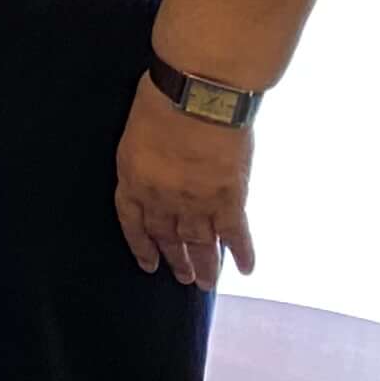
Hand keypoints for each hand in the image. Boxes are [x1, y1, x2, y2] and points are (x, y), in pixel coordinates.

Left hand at [114, 82, 255, 288]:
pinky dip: (242, 253)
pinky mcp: (229, 200)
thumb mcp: (136, 132)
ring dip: (204, 265)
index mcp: (134, 181)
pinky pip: (235, 234)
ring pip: (200, 244)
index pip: (133, 223)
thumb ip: (143, 159)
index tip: (148, 262)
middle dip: (175, 259)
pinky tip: (246, 269)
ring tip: (206, 283)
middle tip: (182, 277)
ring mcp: (196, 203)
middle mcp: (162, 199)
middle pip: (168, 237)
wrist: (197, 97)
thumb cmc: (161, 100)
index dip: (141, 245)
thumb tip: (153, 170)